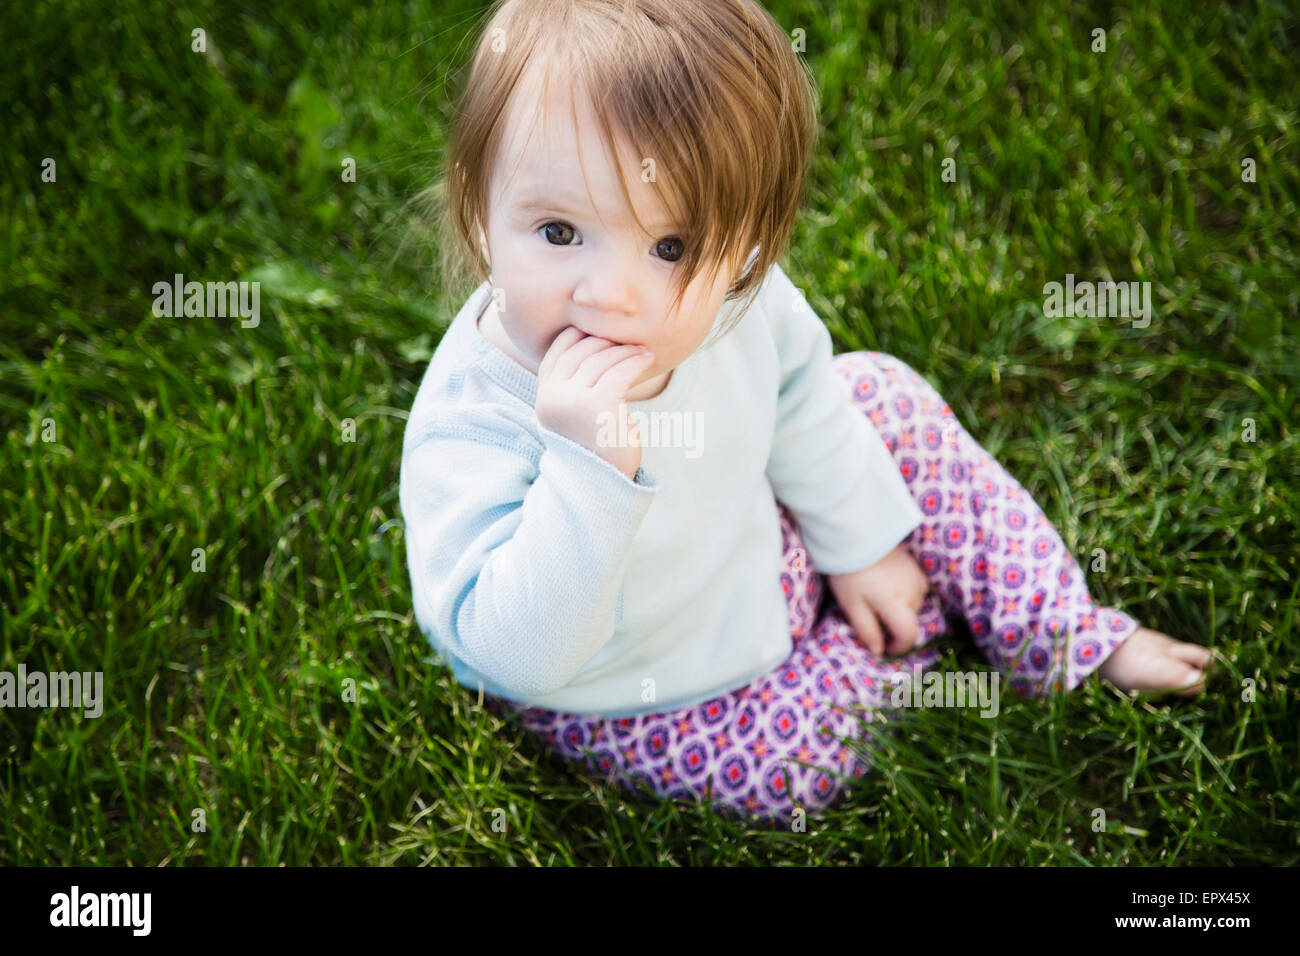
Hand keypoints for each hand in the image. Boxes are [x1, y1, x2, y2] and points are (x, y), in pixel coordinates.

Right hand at [535, 327, 656, 478]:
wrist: (601, 484)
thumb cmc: (594, 445)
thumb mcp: (576, 409)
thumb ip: (575, 382)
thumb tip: (598, 344)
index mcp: (546, 394)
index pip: (559, 348)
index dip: (582, 334)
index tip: (606, 333)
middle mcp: (554, 396)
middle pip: (581, 350)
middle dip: (608, 341)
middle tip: (630, 340)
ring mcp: (573, 401)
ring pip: (601, 359)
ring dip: (625, 350)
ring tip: (643, 351)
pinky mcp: (598, 407)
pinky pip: (619, 372)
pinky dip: (635, 361)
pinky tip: (647, 358)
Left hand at [826, 542, 929, 656]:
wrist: (855, 533)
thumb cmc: (849, 572)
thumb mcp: (851, 605)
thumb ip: (867, 630)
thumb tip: (878, 651)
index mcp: (896, 604)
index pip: (909, 635)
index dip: (898, 647)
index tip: (885, 648)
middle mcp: (913, 593)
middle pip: (910, 620)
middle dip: (894, 625)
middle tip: (872, 616)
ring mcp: (918, 578)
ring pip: (914, 605)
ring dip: (900, 608)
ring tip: (877, 596)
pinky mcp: (917, 566)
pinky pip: (916, 589)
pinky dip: (904, 593)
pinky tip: (887, 584)